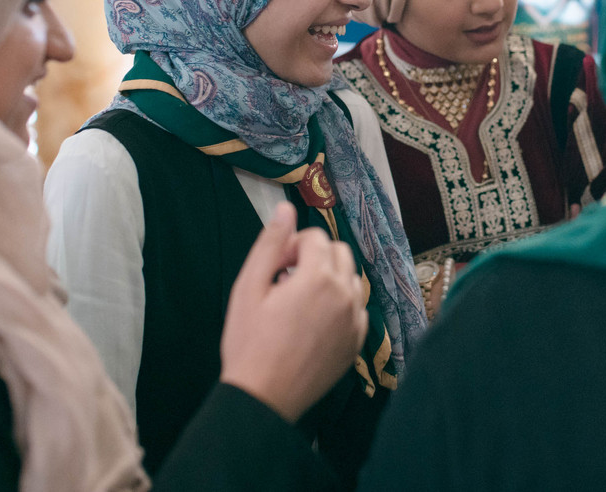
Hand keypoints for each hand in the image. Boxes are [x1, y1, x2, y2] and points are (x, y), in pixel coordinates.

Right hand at [219, 202, 367, 422]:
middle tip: (286, 280)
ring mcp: (355, 320)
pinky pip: (356, 309)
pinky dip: (339, 306)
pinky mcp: (356, 342)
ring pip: (350, 279)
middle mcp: (345, 295)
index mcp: (318, 278)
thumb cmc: (249, 343)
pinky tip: (313, 322)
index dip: (292, 246)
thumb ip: (271, 244)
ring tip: (298, 302)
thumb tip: (285, 209)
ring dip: (328, 279)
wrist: (263, 397)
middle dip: (314, 257)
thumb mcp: (248, 288)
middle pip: (339, 252)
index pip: (316, 237)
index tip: (275, 268)